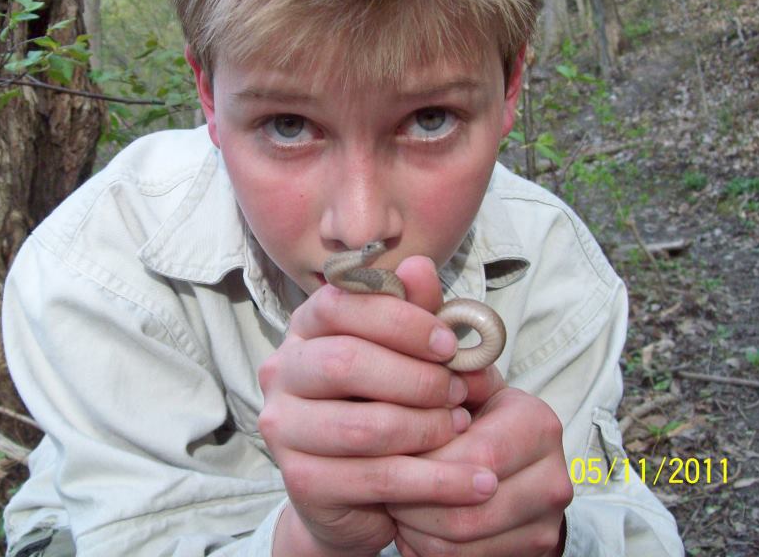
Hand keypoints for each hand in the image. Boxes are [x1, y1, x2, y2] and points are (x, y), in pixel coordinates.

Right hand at [261, 256, 498, 556]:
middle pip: (345, 362)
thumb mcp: (408, 355)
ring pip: (362, 425)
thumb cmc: (387, 405)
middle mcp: (282, 372)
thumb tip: (419, 266)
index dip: (399, 320)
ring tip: (463, 427)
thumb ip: (415, 314)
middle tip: (459, 391)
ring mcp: (283, 429)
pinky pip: (377, 478)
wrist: (362, 491)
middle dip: (416, 377)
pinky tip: (476, 481)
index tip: (448, 343)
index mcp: (305, 329)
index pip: (338, 305)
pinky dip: (437, 482)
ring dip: (428, 427)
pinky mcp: (301, 482)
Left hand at [388, 386, 572, 556]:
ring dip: (413, 527)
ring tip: (395, 504)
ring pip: (459, 543)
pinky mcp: (535, 551)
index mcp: (538, 424)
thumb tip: (426, 358)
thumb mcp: (469, 389)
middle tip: (383, 484)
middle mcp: (553, 475)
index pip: (475, 455)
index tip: (389, 452)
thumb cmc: (478, 419)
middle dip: (411, 499)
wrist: (514, 467)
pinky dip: (426, 547)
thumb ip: (449, 374)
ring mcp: (546, 520)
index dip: (423, 460)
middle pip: (465, 509)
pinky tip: (413, 524)